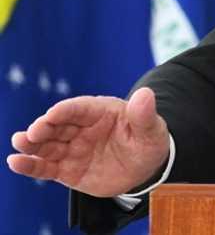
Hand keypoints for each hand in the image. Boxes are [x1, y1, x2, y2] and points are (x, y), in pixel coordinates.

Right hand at [7, 88, 170, 197]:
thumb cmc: (147, 142)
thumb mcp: (151, 129)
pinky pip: (45, 167)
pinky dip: (30, 165)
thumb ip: (144, 114)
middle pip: (57, 125)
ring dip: (31, 144)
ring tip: (19, 143)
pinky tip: (16, 162)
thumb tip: (145, 93)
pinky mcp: (66, 169)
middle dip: (43, 127)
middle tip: (32, 133)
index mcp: (100, 111)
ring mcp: (72, 148)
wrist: (145, 168)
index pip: (78, 108)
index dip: (65, 111)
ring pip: (47, 145)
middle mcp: (81, 128)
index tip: (52, 115)